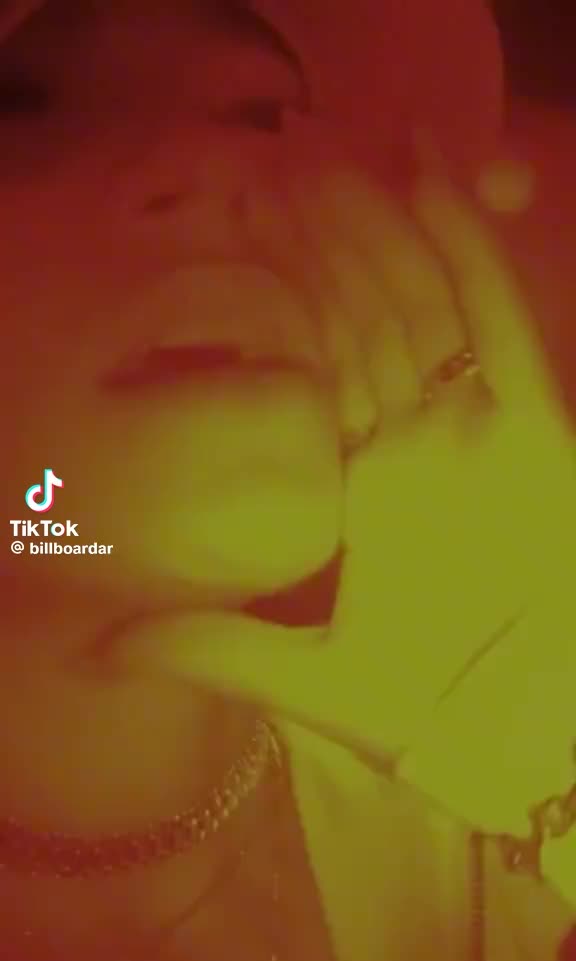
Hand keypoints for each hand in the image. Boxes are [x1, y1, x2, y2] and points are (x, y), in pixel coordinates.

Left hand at [113, 172, 575, 835]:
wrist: (523, 742)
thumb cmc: (428, 713)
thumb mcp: (302, 677)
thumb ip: (208, 650)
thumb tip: (104, 650)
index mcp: (369, 483)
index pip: (324, 362)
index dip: (291, 294)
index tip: (251, 229)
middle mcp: (423, 441)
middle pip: (373, 316)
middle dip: (332, 239)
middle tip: (285, 160)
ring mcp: (481, 429)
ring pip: (428, 301)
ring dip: (385, 223)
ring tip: (335, 150)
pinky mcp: (538, 428)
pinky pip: (500, 322)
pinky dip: (469, 253)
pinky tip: (427, 184)